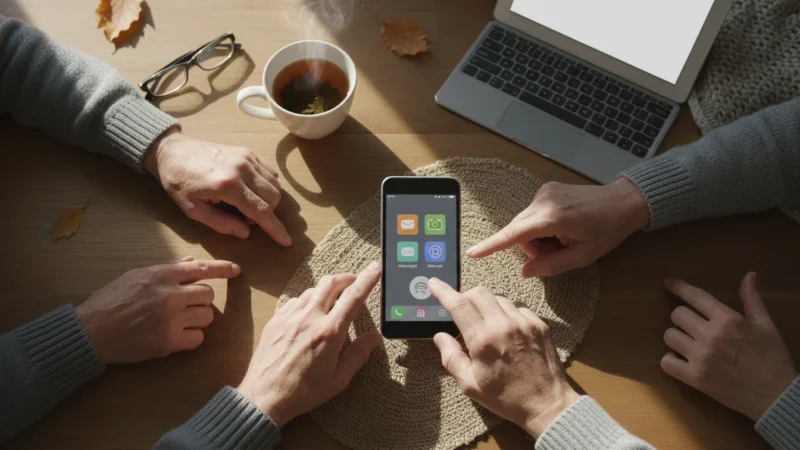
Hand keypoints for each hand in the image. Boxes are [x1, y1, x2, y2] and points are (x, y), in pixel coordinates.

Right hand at [76, 257, 240, 363]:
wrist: (91, 331)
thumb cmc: (111, 300)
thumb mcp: (136, 275)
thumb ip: (166, 269)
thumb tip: (190, 263)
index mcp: (161, 275)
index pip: (201, 268)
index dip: (222, 269)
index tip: (236, 270)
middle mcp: (170, 295)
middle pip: (209, 295)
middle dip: (201, 301)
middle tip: (184, 306)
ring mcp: (171, 319)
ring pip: (207, 317)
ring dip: (197, 319)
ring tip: (177, 321)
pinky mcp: (168, 341)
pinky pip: (198, 338)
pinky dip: (191, 338)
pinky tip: (174, 335)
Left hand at [143, 128, 290, 245]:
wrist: (172, 151)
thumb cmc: (179, 182)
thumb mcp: (193, 210)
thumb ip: (221, 224)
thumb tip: (246, 233)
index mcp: (228, 186)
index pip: (262, 211)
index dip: (276, 229)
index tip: (286, 241)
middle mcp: (242, 169)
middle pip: (273, 198)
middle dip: (267, 214)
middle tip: (244, 218)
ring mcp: (247, 158)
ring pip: (275, 185)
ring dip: (268, 200)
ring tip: (245, 203)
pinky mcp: (248, 152)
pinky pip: (270, 172)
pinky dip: (267, 186)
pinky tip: (250, 190)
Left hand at [236, 262, 382, 426]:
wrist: (263, 398)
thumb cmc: (302, 392)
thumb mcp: (338, 379)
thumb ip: (358, 354)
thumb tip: (374, 337)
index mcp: (329, 332)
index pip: (353, 297)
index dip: (367, 279)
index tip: (376, 268)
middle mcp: (309, 318)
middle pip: (331, 282)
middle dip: (347, 277)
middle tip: (355, 283)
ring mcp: (290, 316)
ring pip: (313, 289)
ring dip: (327, 289)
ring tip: (333, 302)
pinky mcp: (276, 320)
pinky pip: (296, 300)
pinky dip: (308, 300)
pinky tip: (310, 313)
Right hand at [428, 278, 578, 437]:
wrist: (547, 404)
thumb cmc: (506, 398)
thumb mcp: (470, 385)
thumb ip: (451, 358)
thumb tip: (440, 336)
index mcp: (483, 340)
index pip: (459, 305)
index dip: (443, 291)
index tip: (434, 283)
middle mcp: (504, 325)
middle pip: (478, 292)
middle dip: (465, 296)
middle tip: (462, 310)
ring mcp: (524, 322)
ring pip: (498, 297)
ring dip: (487, 304)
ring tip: (485, 322)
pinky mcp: (539, 324)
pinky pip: (518, 306)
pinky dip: (507, 311)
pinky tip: (506, 327)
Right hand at [466, 178, 649, 276]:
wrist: (623, 201)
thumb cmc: (607, 230)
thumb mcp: (583, 256)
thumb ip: (551, 266)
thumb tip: (526, 271)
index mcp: (553, 217)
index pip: (514, 234)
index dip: (492, 245)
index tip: (473, 253)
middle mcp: (543, 201)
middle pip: (519, 231)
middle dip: (533, 247)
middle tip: (559, 251)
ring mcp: (544, 193)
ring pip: (525, 225)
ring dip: (538, 238)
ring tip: (563, 239)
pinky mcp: (546, 190)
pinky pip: (533, 215)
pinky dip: (542, 227)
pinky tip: (562, 228)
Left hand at [662, 272, 797, 420]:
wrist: (776, 396)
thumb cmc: (772, 358)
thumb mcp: (766, 325)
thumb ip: (752, 299)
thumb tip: (748, 275)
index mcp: (729, 319)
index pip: (695, 296)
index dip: (678, 287)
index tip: (668, 283)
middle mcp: (711, 335)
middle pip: (677, 315)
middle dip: (683, 318)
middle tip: (693, 327)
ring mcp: (701, 357)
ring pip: (669, 336)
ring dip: (676, 338)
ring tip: (688, 344)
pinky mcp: (695, 378)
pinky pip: (666, 362)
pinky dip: (670, 361)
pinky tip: (681, 361)